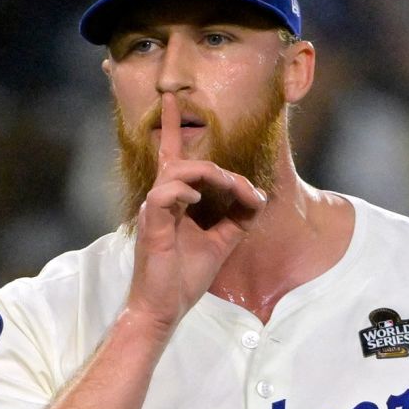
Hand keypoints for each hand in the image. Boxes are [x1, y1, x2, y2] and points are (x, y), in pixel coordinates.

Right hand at [124, 92, 265, 332]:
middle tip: (242, 189)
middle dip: (216, 169)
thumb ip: (238, 219)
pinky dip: (185, 193)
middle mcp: (160, 200)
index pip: (172, 157)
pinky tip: (196, 202)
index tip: (170, 100)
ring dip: (206, 175)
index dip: (172, 128)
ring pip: (176, 172)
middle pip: (183, 162)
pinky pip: (164, 195)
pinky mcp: (150, 224)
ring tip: (226, 189)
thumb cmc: (184, 276)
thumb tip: (259, 197)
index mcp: (173, 202)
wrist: (164, 307)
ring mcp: (153, 211)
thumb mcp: (221, 243)